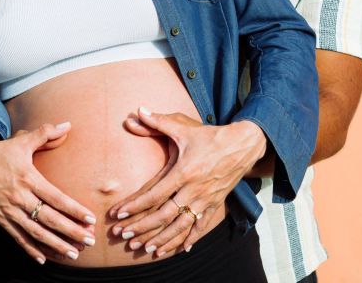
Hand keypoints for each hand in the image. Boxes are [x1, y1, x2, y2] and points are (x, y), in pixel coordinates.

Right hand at [0, 122, 96, 263]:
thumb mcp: (21, 141)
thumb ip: (45, 133)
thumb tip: (67, 124)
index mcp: (28, 179)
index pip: (55, 198)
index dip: (74, 210)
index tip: (90, 219)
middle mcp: (20, 198)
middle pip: (49, 219)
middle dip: (70, 232)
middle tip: (89, 242)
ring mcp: (10, 211)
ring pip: (35, 233)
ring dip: (55, 245)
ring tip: (73, 254)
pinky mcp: (1, 220)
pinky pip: (18, 238)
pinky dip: (31, 250)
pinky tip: (44, 259)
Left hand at [109, 108, 265, 255]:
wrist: (242, 145)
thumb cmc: (210, 135)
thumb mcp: (183, 126)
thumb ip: (158, 121)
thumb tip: (137, 111)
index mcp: (183, 172)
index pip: (154, 195)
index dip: (135, 206)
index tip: (119, 214)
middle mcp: (193, 190)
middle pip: (164, 215)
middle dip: (143, 228)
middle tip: (124, 236)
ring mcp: (205, 199)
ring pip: (181, 226)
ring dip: (163, 239)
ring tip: (147, 250)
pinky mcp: (215, 204)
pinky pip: (201, 226)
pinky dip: (191, 239)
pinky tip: (181, 249)